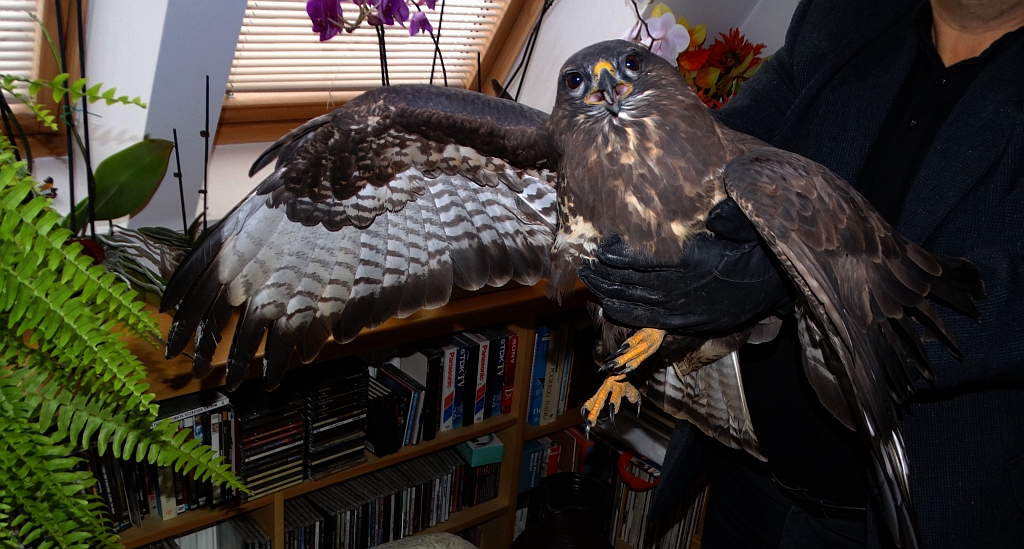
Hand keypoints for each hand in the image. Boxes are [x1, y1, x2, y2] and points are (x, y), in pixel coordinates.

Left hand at [578, 198, 792, 334]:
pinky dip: (627, 314)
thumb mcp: (750, 227)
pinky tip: (610, 308)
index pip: (646, 262)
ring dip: (610, 295)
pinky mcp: (689, 323)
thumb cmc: (759, 251)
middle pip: (633, 285)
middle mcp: (685, 291)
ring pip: (637, 305)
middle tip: (584, 267)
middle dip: (605, 276)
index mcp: (695, 266)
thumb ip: (731, 219)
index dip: (619, 256)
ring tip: (590, 284)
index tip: (603, 246)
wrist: (779, 285)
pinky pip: (650, 321)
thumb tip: (716, 214)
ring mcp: (685, 310)